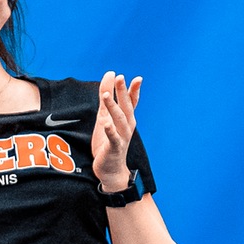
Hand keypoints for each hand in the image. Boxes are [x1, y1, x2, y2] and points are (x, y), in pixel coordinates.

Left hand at [90, 71, 141, 190]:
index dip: (133, 90)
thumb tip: (110, 75)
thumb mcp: (105, 116)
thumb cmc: (108, 141)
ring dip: (113, 107)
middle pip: (126, 106)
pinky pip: (113, 138)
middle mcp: (127, 126)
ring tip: (107, 95)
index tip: (137, 78)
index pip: (131, 102)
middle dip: (123, 92)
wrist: (110, 168)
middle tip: (120, 77)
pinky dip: (110, 130)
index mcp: (126, 118)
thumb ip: (106, 97)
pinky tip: (106, 124)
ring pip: (119, 119)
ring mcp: (122, 136)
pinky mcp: (114, 147)